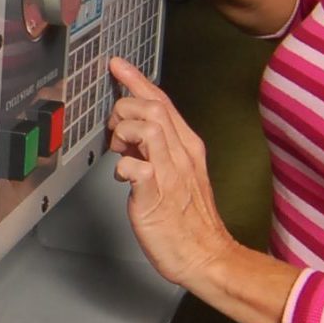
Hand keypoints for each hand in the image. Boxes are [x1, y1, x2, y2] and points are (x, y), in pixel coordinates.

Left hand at [107, 56, 234, 289]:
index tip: (118, 66)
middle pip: (153, 106)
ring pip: (148, 126)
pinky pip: (136, 167)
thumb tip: (130, 137)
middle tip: (115, 131)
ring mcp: (171, 173)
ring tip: (120, 152)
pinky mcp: (157, 194)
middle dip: (125, 109)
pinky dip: (122, 168)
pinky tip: (123, 178)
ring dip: (124, 132)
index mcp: (187, 146)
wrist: (208, 256)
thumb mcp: (178, 175)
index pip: (161, 101)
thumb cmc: (190, 221)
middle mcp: (181, 154)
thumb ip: (157, 152)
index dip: (137, 80)